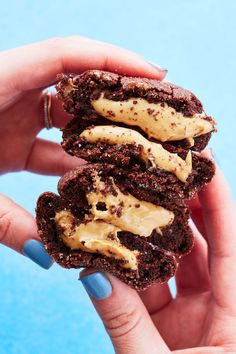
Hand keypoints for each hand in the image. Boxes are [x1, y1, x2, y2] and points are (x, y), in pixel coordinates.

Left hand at [0, 37, 165, 265]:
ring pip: (68, 122)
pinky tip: (94, 184)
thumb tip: (49, 255)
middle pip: (77, 88)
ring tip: (136, 160)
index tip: (157, 75)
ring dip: (99, 142)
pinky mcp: (8, 141)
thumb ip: (4, 222)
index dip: (116, 61)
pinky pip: (51, 147)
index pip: (67, 56)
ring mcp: (10, 118)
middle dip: (118, 105)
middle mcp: (10, 95)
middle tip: (158, 124)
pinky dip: (73, 164)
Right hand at [80, 155, 235, 352]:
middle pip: (206, 245)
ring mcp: (198, 314)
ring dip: (158, 234)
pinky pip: (156, 285)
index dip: (219, 202)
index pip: (233, 245)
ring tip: (138, 202)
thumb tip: (92, 274)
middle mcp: (223, 307)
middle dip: (186, 207)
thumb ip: (125, 324)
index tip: (205, 166)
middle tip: (164, 174)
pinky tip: (120, 246)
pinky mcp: (174, 323)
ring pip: (178, 262)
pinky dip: (138, 266)